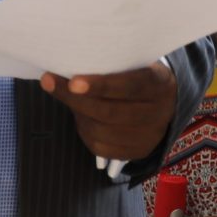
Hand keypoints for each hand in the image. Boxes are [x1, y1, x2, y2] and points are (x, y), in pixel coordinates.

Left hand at [41, 61, 177, 162]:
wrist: (167, 104)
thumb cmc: (141, 75)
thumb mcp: (137, 64)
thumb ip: (114, 66)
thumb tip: (70, 66)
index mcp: (159, 85)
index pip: (130, 87)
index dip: (101, 85)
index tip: (73, 81)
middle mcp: (157, 113)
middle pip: (111, 112)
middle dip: (76, 98)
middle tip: (49, 82)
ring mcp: (147, 137)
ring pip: (102, 131)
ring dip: (77, 113)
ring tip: (66, 96)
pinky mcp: (136, 152)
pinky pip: (100, 147)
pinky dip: (84, 130)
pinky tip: (80, 117)